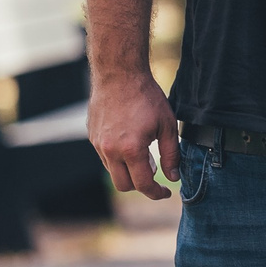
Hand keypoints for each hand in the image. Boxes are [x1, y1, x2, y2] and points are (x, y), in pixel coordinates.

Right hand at [88, 70, 180, 200]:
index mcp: (131, 149)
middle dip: (140, 185)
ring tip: (142, 152)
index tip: (165, 191)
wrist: (118, 74)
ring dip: (127, 170)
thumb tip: (173, 176)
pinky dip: (117, 158)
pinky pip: (105, 157)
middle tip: (155, 174)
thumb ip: (172, 154)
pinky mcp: (92, 136)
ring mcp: (98, 144)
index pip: (143, 184)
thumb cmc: (146, 97)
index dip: (156, 193)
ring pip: (112, 171)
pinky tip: (129, 141)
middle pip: (123, 185)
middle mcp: (110, 150)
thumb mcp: (166, 125)